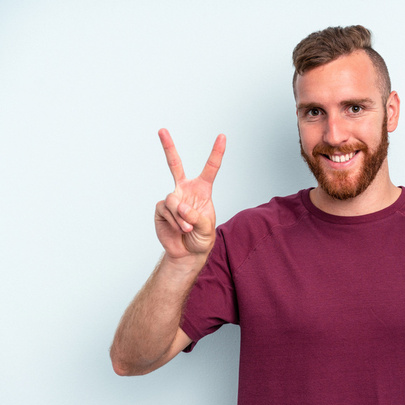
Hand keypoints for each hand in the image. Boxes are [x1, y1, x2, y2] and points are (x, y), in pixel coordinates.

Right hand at [155, 129, 225, 259]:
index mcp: (202, 190)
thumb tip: (180, 206)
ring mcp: (172, 198)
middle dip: (168, 147)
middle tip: (162, 129)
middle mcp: (185, 190)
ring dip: (182, 218)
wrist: (187, 252)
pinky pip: (167, 211)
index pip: (210, 168)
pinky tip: (178, 229)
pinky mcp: (161, 209)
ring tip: (187, 228)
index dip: (216, 152)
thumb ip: (196, 216)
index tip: (222, 136)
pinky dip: (175, 222)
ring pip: (174, 200)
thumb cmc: (201, 238)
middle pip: (175, 165)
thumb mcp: (207, 228)